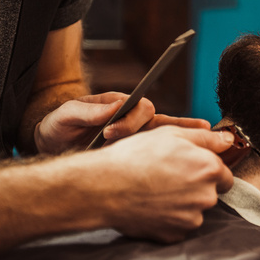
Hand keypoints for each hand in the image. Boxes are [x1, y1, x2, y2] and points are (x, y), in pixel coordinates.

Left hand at [34, 92, 208, 153]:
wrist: (52, 147)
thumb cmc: (59, 127)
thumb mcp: (65, 116)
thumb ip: (88, 111)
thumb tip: (117, 106)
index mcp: (118, 104)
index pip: (140, 107)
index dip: (131, 120)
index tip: (109, 132)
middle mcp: (131, 118)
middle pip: (159, 120)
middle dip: (159, 130)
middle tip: (129, 141)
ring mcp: (135, 137)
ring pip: (166, 135)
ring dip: (185, 135)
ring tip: (207, 131)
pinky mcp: (134, 155)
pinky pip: (157, 152)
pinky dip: (175, 153)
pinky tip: (192, 156)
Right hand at [75, 126, 235, 242]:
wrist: (105, 187)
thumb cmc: (136, 156)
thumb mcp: (171, 134)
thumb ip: (206, 138)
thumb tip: (228, 141)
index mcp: (210, 169)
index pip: (224, 174)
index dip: (206, 170)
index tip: (187, 168)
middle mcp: (206, 196)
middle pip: (210, 193)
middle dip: (195, 187)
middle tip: (168, 178)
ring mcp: (191, 218)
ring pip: (194, 210)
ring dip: (182, 203)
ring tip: (156, 191)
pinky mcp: (175, 235)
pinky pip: (178, 226)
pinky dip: (169, 218)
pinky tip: (152, 206)